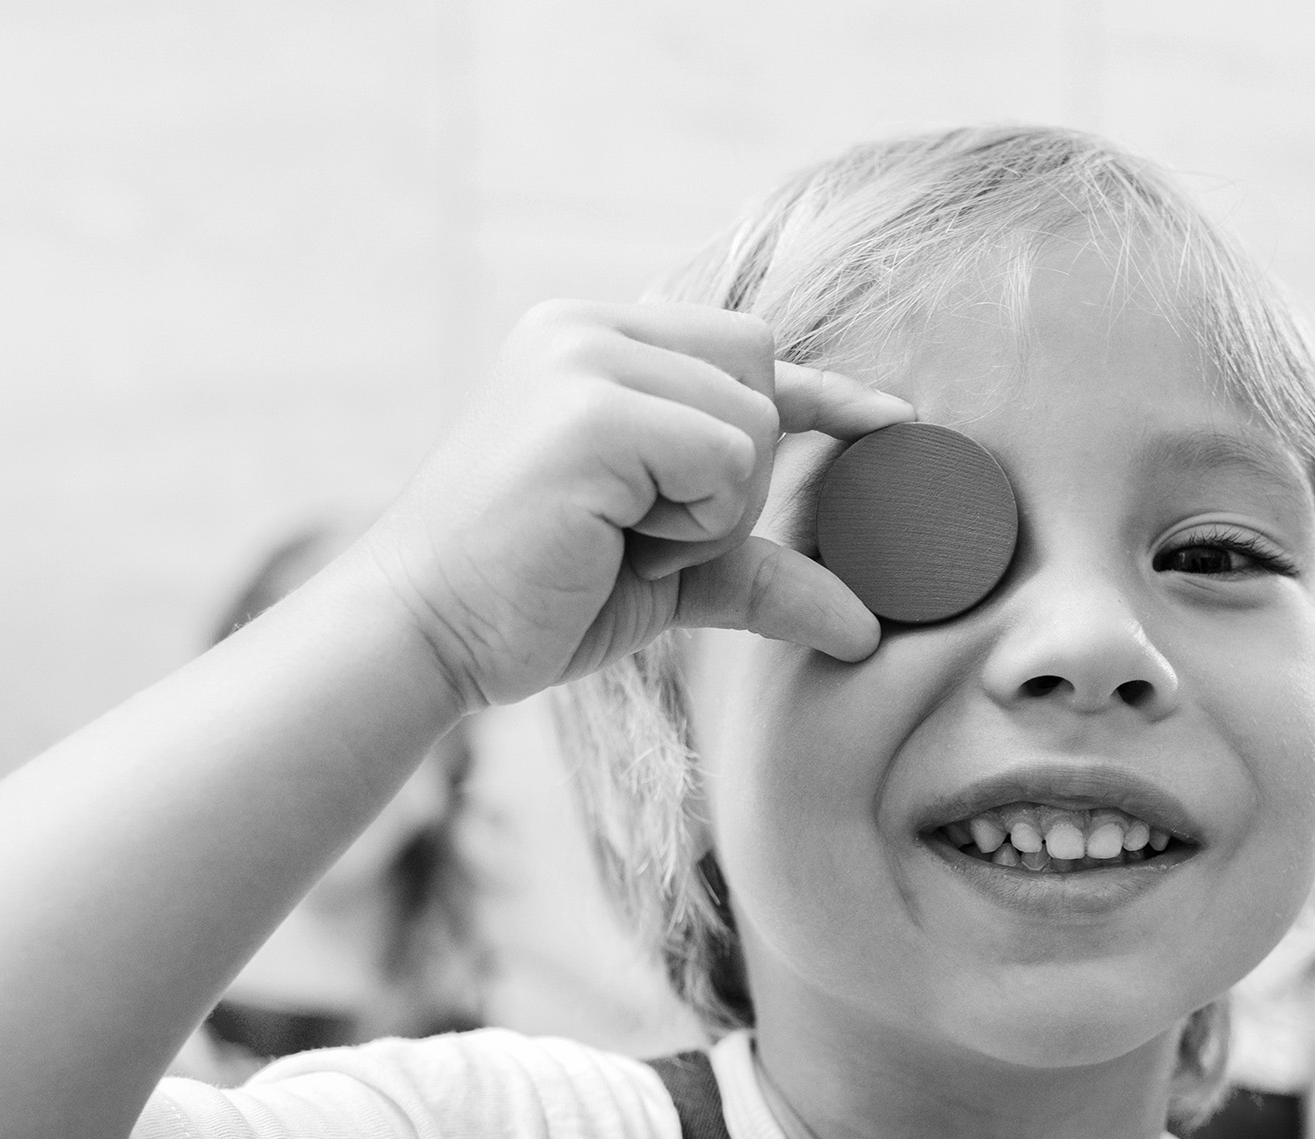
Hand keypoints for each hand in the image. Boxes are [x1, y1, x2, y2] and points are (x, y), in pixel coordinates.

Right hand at [351, 301, 911, 707]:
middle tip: (646, 532)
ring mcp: (584, 358)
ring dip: (712, 511)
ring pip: (754, 423)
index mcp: (591, 341)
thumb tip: (864, 625)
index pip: (744, 347)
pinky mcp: (592, 408)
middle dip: (738, 476)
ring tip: (618, 538)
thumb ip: (755, 568)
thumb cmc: (531, 601)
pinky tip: (614, 539)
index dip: (822, 392)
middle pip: (762, 372)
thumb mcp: (664, 575)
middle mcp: (585, 327)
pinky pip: (726, 460)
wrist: (424, 635)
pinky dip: (694, 523)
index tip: (891, 419)